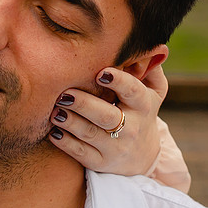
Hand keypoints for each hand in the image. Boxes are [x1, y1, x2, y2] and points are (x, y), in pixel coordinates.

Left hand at [47, 65, 167, 176]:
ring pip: (89, 134)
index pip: (133, 91)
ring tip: (54, 110)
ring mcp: (115, 148)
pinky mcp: (100, 162)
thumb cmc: (141, 112)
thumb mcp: (154, 91)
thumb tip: (151, 44)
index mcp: (143, 105)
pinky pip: (80, 153)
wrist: (143, 157)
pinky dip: (65, 143)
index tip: (100, 73)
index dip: (118, 81)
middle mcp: (131, 128)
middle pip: (106, 116)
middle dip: (84, 104)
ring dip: (70, 122)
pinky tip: (53, 131)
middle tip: (65, 93)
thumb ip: (150, 67)